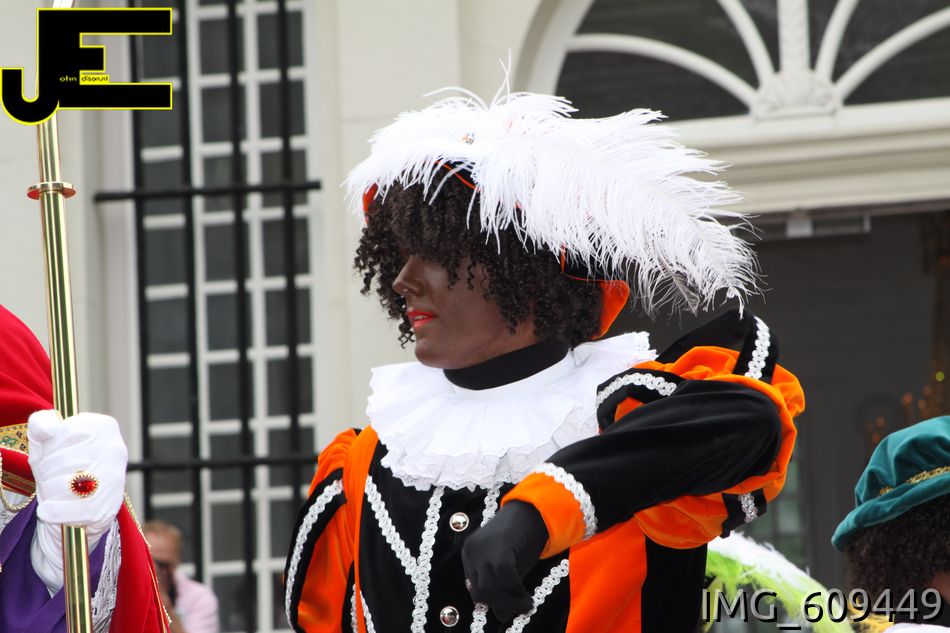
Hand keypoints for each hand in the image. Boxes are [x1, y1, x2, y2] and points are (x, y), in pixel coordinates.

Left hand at [28, 410, 127, 528]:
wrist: (76, 498)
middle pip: (63, 461)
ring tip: (54, 490)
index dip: (49, 447)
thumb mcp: (47, 438)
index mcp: (104, 426)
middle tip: (52, 475)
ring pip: (65, 486)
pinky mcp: (109, 507)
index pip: (65, 433)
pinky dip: (53, 511)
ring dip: (49, 491)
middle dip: (47, 471)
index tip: (53, 453)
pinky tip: (49, 509)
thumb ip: (41, 423)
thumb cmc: (60, 462)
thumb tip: (49, 429)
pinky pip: (71, 510)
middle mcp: (116, 449)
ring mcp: (115, 479)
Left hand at [461, 501, 548, 621]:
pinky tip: (529, 598)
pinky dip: (517, 593)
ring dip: (510, 603)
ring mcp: (482, 548)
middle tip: (519, 608)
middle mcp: (471, 550)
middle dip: (500, 605)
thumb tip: (501, 613)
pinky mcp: (498, 547)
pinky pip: (505, 578)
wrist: (534, 510)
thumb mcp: (507, 564)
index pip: (474, 588)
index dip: (491, 601)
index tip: (506, 607)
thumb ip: (500, 584)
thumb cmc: (522, 537)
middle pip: (479, 591)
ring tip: (526, 605)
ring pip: (490, 588)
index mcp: (469, 553)